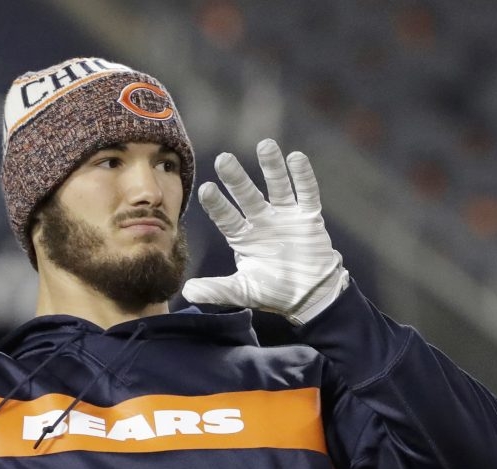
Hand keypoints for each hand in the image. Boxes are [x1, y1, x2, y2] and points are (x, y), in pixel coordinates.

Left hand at [181, 139, 348, 324]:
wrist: (310, 295)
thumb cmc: (274, 291)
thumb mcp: (243, 291)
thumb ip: (217, 290)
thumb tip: (186, 291)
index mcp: (243, 236)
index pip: (226, 216)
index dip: (217, 204)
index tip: (205, 188)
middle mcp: (262, 221)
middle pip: (247, 195)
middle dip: (236, 178)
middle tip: (223, 158)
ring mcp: (286, 216)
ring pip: (277, 187)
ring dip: (272, 167)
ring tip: (265, 145)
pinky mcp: (309, 218)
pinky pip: (306, 193)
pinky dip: (302, 177)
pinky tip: (296, 157)